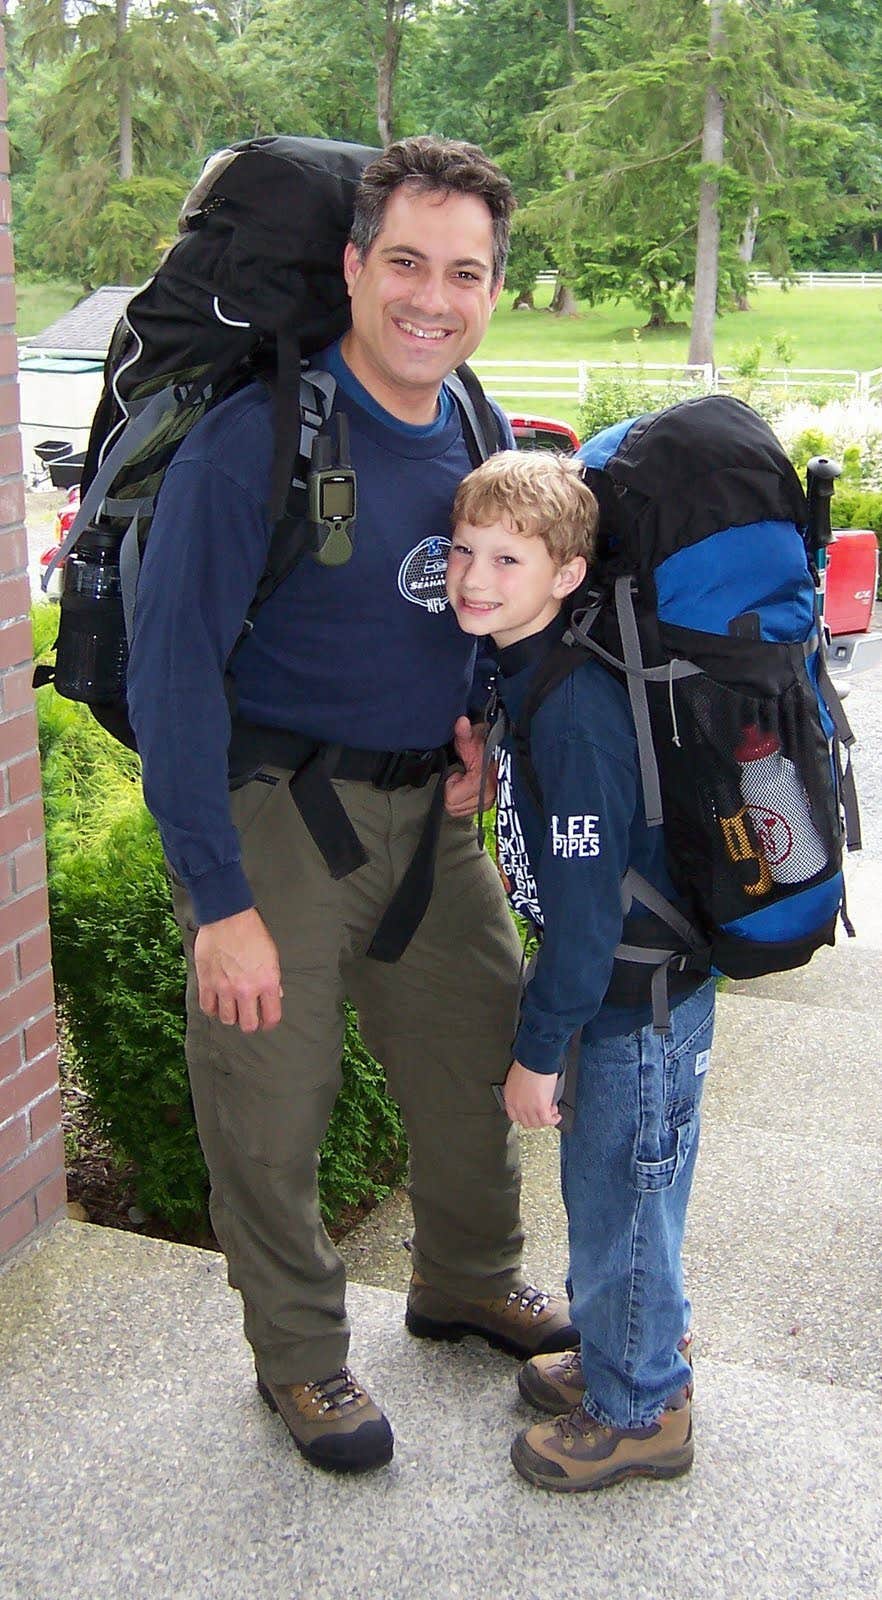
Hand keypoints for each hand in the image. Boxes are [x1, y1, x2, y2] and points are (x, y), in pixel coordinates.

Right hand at [194, 907, 282, 1033]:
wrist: (228, 917)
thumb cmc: (251, 932)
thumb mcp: (271, 955)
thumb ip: (273, 980)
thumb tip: (276, 995)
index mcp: (267, 982)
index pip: (271, 1017)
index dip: (269, 1023)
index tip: (266, 1022)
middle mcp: (246, 989)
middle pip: (247, 1025)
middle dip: (250, 1023)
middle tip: (248, 1017)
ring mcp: (225, 988)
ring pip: (227, 1019)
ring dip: (230, 1015)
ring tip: (232, 1007)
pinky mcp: (207, 982)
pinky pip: (207, 1008)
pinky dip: (212, 1008)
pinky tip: (217, 1002)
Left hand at [444, 716, 496, 818]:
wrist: (503, 751)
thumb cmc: (485, 744)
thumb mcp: (472, 738)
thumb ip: (464, 733)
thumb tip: (462, 723)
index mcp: (483, 782)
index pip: (452, 798)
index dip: (452, 783)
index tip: (461, 772)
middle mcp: (488, 797)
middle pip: (452, 806)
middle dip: (454, 790)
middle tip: (463, 775)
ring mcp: (489, 802)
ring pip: (458, 810)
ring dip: (459, 794)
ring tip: (467, 779)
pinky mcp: (489, 806)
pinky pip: (465, 810)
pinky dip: (464, 799)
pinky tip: (471, 786)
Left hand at [503, 1060, 561, 1128]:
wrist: (536, 1059)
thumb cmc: (528, 1063)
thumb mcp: (517, 1079)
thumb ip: (520, 1091)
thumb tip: (528, 1095)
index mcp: (510, 1097)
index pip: (514, 1116)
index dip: (524, 1117)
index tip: (531, 1114)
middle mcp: (517, 1105)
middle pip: (526, 1122)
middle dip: (536, 1118)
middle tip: (543, 1111)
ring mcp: (528, 1108)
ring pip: (537, 1124)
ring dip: (546, 1119)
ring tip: (551, 1111)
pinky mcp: (541, 1108)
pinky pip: (548, 1121)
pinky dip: (553, 1120)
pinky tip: (556, 1116)